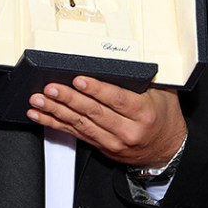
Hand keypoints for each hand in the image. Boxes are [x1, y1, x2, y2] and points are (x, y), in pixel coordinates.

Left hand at [27, 77, 186, 167]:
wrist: (168, 150)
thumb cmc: (164, 117)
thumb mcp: (163, 93)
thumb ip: (144, 78)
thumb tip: (123, 56)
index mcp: (142, 113)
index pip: (115, 99)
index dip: (95, 89)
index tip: (78, 80)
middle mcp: (127, 130)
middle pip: (93, 112)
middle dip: (69, 99)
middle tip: (50, 88)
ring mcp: (112, 141)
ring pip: (80, 124)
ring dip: (56, 111)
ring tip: (39, 100)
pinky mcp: (101, 147)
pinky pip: (75, 134)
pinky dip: (55, 124)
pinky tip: (41, 116)